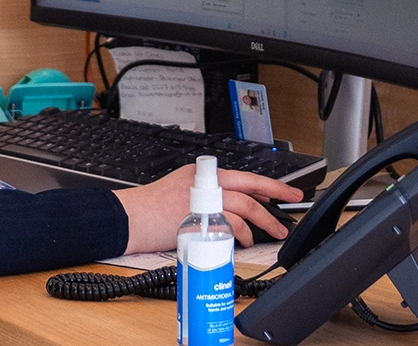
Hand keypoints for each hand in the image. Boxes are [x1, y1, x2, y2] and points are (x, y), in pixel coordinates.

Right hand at [114, 164, 302, 253]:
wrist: (127, 218)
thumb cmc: (149, 211)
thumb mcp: (181, 196)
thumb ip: (206, 199)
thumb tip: (233, 215)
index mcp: (201, 174)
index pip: (243, 176)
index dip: (269, 185)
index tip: (286, 193)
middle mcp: (203, 182)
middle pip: (249, 188)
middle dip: (275, 201)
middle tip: (290, 212)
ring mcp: (202, 199)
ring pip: (244, 207)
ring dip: (261, 223)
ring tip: (271, 234)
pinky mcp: (199, 217)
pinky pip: (229, 225)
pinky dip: (239, 235)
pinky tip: (240, 242)